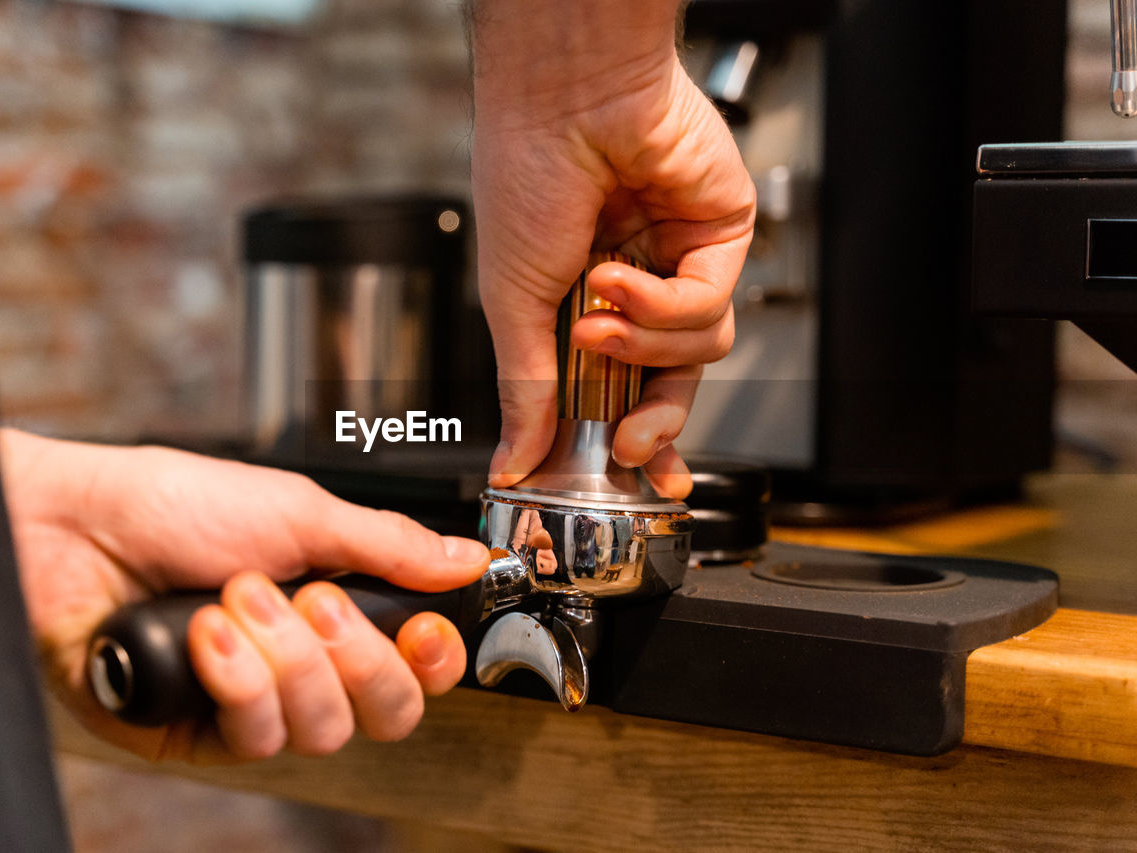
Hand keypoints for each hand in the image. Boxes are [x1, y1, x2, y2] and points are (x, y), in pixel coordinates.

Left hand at [0, 429, 489, 763]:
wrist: (75, 527)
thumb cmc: (176, 505)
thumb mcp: (302, 512)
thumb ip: (391, 546)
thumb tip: (467, 559)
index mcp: (335, 612)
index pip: (415, 669)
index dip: (432, 662)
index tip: (424, 630)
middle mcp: (302, 665)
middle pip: (385, 714)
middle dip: (356, 656)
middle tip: (312, 600)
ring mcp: (252, 703)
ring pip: (323, 730)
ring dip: (284, 656)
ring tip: (236, 597)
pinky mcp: (199, 735)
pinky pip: (256, 738)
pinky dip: (237, 678)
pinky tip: (206, 632)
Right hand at [469, 0, 755, 498]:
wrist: (560, 100)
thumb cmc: (523, 180)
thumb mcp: (512, 306)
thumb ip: (526, 391)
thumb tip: (513, 462)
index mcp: (588, 302)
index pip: (622, 386)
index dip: (631, 436)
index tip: (630, 477)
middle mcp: (641, 285)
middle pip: (673, 378)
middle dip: (654, 417)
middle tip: (628, 443)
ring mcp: (682, 259)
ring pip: (697, 349)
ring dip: (643, 343)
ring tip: (597, 310)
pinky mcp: (721, 233)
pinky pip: (709, 304)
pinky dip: (663, 303)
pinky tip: (621, 275)